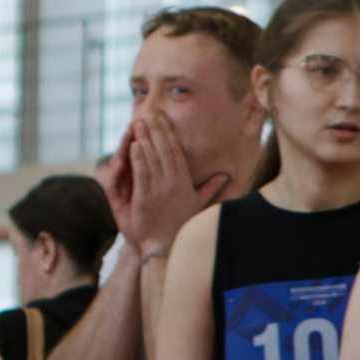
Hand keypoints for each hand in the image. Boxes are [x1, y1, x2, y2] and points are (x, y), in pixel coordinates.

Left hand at [112, 113, 228, 254]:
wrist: (166, 248)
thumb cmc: (180, 227)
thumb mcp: (197, 204)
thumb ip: (208, 188)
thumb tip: (224, 176)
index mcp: (184, 181)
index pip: (176, 151)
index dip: (168, 133)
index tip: (162, 118)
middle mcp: (174, 182)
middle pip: (165, 149)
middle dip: (157, 129)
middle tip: (149, 112)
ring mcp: (160, 189)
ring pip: (153, 158)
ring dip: (145, 139)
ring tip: (139, 122)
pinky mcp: (146, 198)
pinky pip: (143, 174)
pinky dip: (138, 159)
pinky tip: (134, 145)